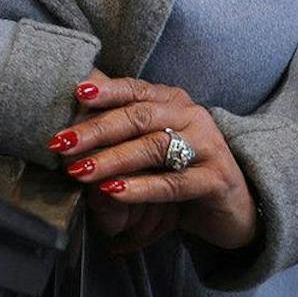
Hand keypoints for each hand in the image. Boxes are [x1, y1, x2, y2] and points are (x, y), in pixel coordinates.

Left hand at [49, 76, 257, 253]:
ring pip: (153, 147)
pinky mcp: (216, 179)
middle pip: (138, 117)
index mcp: (172, 101)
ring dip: (112, 159)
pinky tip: (113, 191)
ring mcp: (208, 146)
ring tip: (80, 171)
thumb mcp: (152, 143)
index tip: (75, 94)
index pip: (134, 88)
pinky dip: (140, 187)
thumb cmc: (183, 170)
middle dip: (96, 130)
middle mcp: (191, 115)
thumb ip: (122, 125)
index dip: (104, 91)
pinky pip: (173, 183)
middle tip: (62, 143)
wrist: (235, 207)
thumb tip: (75, 105)